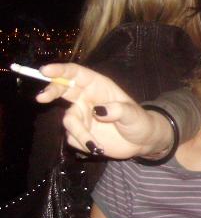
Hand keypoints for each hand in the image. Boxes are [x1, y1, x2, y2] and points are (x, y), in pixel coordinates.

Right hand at [36, 63, 170, 158]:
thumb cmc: (139, 122)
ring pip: (68, 121)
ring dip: (79, 133)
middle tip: (42, 98)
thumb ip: (117, 110)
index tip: (45, 71)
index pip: (76, 74)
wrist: (141, 142)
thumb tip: (98, 111)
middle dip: (51, 91)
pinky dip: (83, 144)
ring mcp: (82, 116)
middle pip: (62, 90)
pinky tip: (98, 147)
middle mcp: (86, 99)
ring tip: (96, 145)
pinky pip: (72, 138)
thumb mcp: (133, 114)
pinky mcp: (80, 133)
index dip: (60, 70)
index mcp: (98, 87)